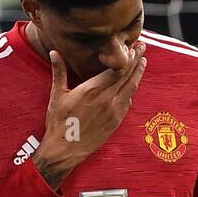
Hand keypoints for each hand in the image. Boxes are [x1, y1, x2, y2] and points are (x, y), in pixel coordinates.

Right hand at [31, 43, 146, 188]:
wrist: (64, 150)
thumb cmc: (58, 123)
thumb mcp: (57, 95)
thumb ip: (59, 71)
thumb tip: (55, 52)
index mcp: (92, 89)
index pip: (117, 68)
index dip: (128, 56)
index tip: (133, 46)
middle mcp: (106, 99)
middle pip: (127, 75)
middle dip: (137, 60)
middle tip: (143, 47)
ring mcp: (113, 111)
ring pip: (131, 88)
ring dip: (138, 74)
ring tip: (143, 62)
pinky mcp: (115, 122)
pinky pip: (128, 103)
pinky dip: (132, 91)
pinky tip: (133, 86)